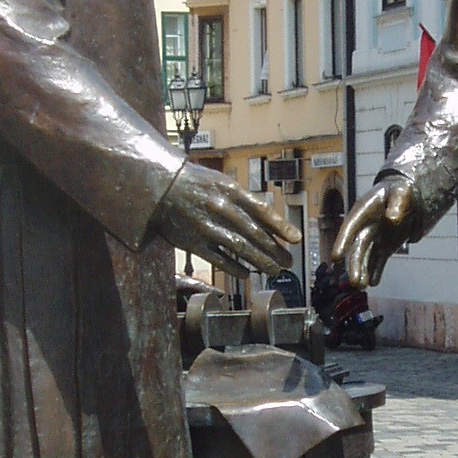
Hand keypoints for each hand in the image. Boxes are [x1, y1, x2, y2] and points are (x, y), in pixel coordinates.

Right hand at [154, 165, 297, 276]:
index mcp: (230, 190)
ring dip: (260, 261)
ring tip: (274, 270)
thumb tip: (271, 222)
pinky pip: (218, 259)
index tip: (295, 239)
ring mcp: (206, 226)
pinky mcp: (193, 242)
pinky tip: (246, 275)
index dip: (280, 226)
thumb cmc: (198, 184)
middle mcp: (220, 207)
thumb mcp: (222, 183)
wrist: (161, 186)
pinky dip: (234, 268)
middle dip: (275, 250)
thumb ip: (244, 201)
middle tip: (288, 263)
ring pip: (240, 248)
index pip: (261, 210)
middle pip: (254, 233)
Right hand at [335, 180, 415, 287]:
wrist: (408, 198)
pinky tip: (374, 282)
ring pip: (365, 257)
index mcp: (363, 210)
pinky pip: (378, 260)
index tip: (335, 258)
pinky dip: (376, 271)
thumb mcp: (402, 192)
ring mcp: (374, 238)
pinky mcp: (384, 246)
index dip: (342, 242)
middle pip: (357, 248)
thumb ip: (398, 203)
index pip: (350, 227)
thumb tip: (392, 219)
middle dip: (354, 265)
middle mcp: (365, 226)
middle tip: (354, 282)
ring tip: (362, 286)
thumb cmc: (402, 191)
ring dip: (362, 271)